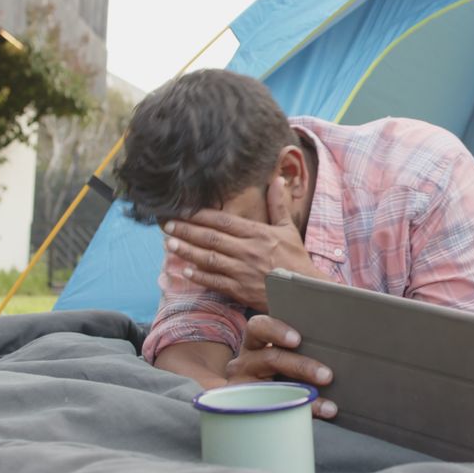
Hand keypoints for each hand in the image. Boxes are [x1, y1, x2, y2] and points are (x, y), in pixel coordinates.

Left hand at [162, 177, 323, 311]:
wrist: (306, 292)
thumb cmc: (296, 260)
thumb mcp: (289, 229)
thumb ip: (278, 204)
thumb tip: (277, 180)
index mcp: (258, 234)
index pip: (224, 221)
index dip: (201, 215)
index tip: (183, 210)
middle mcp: (248, 251)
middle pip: (211, 238)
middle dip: (187, 230)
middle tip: (167, 225)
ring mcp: (243, 271)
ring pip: (209, 259)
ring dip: (188, 251)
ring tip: (170, 244)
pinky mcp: (241, 291)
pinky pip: (216, 282)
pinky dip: (200, 276)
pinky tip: (185, 271)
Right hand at [225, 315, 337, 418]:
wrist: (249, 400)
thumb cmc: (273, 369)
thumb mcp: (277, 354)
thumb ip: (296, 348)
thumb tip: (335, 350)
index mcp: (254, 342)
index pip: (258, 328)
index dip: (276, 332)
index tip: (297, 340)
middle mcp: (245, 362)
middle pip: (269, 358)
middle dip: (301, 367)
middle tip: (327, 375)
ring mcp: (244, 387)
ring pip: (272, 389)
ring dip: (303, 395)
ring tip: (328, 405)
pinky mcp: (248, 409)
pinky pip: (275, 411)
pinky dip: (300, 411)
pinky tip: (320, 413)